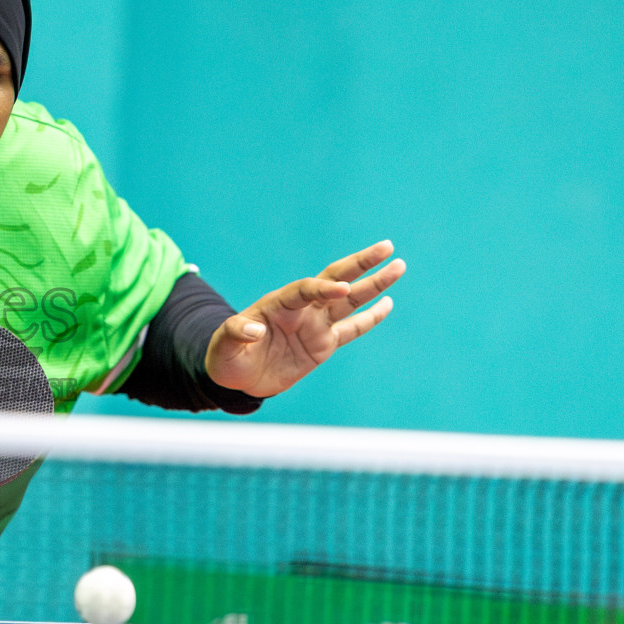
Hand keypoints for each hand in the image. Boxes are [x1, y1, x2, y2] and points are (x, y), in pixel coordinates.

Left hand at [205, 240, 404, 398]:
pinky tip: (388, 303)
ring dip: (375, 285)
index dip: (323, 288)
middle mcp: (301, 309)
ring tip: (399, 266)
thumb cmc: (226, 356)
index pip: (306, 290)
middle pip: (335, 280)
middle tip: (387, 247)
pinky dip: (371, 317)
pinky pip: (352, 328)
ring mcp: (315, 325)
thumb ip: (237, 333)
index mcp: (278, 303)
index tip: (343, 288)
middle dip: (361, 264)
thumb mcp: (224, 345)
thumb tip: (254, 330)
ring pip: (351, 301)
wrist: (236, 376)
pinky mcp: (323, 344)